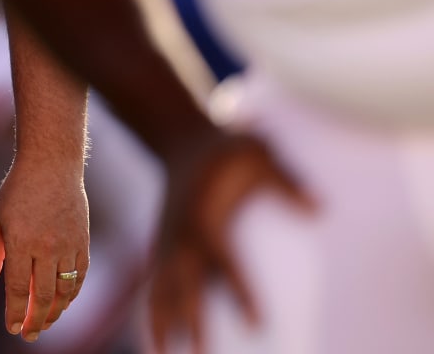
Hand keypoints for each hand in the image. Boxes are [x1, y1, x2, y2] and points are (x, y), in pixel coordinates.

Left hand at [0, 154, 90, 341]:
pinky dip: (72, 295)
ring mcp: (68, 246)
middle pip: (43, 296)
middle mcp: (47, 248)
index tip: (12, 328)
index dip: (15, 312)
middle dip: (36, 321)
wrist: (51, 166)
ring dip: (55, 312)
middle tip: (29, 336)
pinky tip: (62, 303)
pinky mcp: (83, 243)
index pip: (17, 288)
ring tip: (45, 324)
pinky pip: (79, 278)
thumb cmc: (17, 190)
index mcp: (20, 242)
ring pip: (64, 291)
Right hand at [149, 129, 313, 353]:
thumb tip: (320, 207)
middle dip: (192, 323)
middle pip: (185, 287)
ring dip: (160, 326)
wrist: (178, 137)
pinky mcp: (160, 246)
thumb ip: (285, 175)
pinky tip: (155, 341)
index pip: (225, 262)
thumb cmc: (225, 147)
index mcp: (204, 218)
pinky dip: (151, 313)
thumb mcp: (256, 148)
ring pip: (161, 291)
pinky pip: (154, 286)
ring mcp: (166, 243)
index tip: (256, 324)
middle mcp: (180, 236)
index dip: (240, 293)